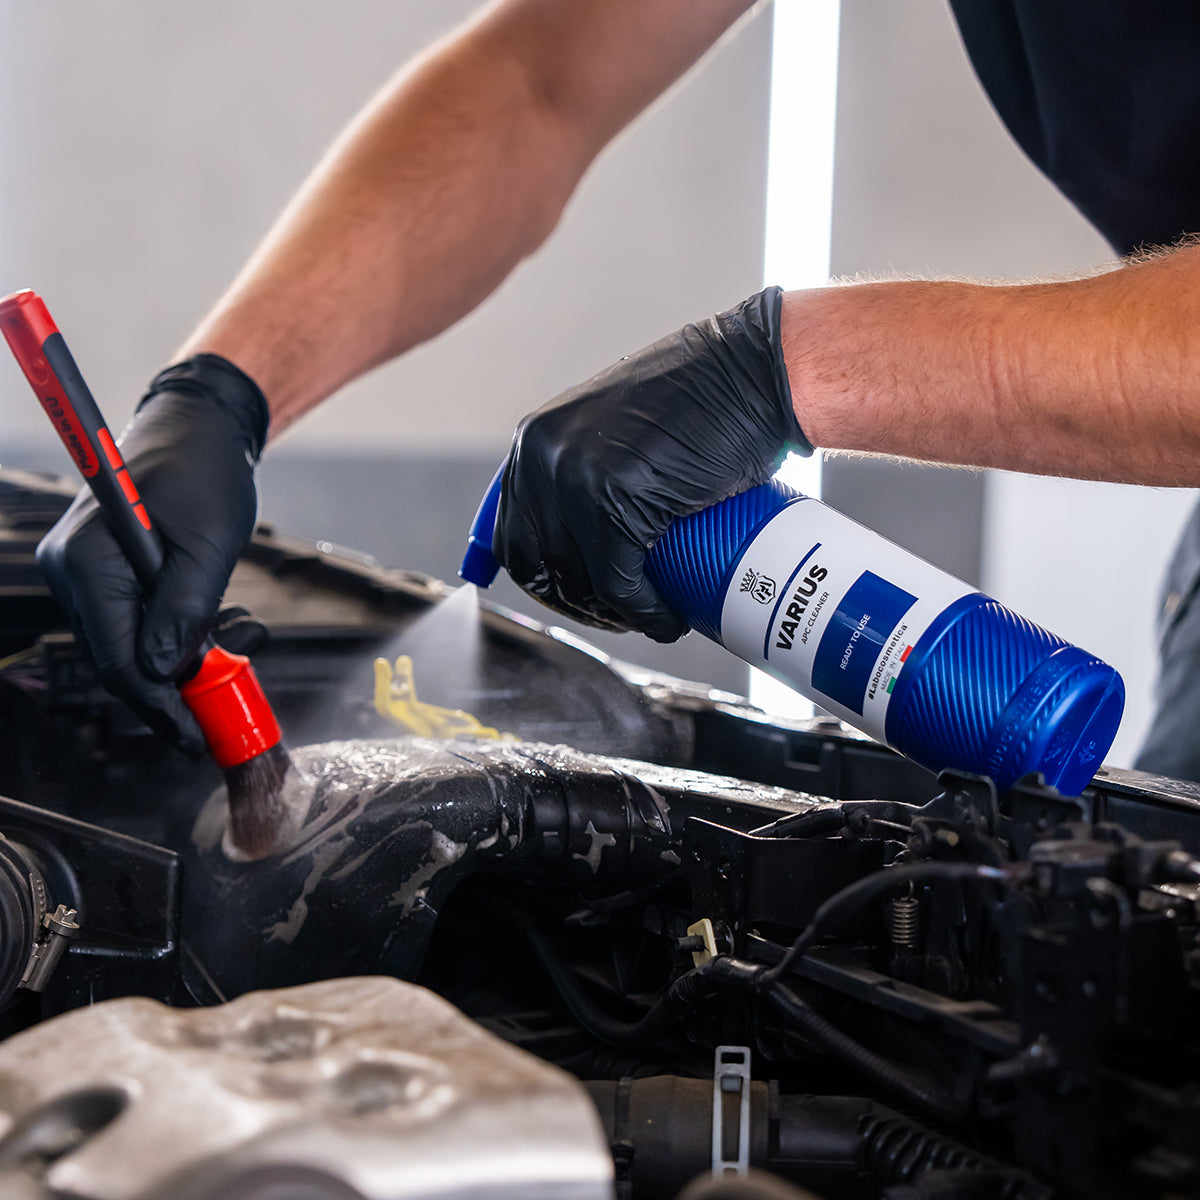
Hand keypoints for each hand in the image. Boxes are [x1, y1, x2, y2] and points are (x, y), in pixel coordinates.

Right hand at [37, 355, 268, 753]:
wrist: (198, 428)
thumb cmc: (205, 471)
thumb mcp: (209, 545)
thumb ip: (186, 610)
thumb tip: (163, 671)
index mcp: (87, 561)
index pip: (116, 660)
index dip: (158, 706)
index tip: (194, 736)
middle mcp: (69, 569)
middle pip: (116, 658)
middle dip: (167, 689)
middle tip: (217, 711)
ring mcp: (80, 570)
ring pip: (124, 645)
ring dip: (170, 663)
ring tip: (222, 661)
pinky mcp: (100, 570)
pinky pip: (128, 622)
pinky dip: (165, 638)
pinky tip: (201, 637)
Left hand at [493, 287, 809, 640]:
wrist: (754, 373)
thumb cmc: (703, 399)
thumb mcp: (620, 426)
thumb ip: (588, 462)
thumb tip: (578, 531)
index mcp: (535, 440)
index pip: (514, 533)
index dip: (545, 579)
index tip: (581, 598)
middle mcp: (542, 455)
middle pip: (536, 563)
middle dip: (574, 604)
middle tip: (619, 615)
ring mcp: (575, 476)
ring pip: (577, 580)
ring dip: (611, 616)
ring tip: (648, 618)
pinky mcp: (616, 499)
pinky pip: (618, 583)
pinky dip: (644, 614)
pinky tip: (667, 621)